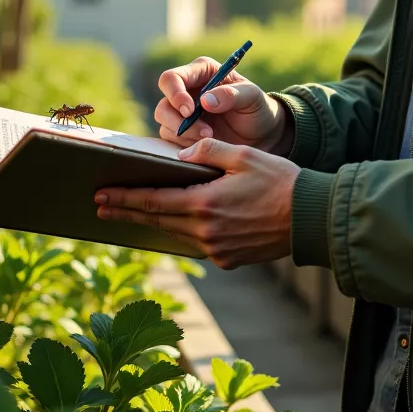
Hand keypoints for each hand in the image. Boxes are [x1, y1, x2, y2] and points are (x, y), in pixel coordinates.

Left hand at [94, 137, 300, 268]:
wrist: (312, 218)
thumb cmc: (281, 181)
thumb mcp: (244, 155)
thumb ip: (209, 152)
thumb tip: (180, 156)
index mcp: (205, 204)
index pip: (153, 201)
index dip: (124, 198)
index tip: (101, 195)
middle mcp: (205, 231)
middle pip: (157, 220)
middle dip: (128, 211)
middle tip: (101, 205)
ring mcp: (217, 249)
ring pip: (175, 234)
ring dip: (153, 222)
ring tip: (132, 213)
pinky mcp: (228, 260)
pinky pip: (196, 243)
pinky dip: (181, 232)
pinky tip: (173, 223)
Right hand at [154, 55, 294, 155]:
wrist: (262, 135)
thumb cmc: (257, 109)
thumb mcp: (252, 98)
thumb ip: (232, 95)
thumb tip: (205, 100)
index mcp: (201, 72)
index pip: (172, 78)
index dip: (175, 94)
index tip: (189, 111)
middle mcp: (187, 90)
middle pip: (164, 104)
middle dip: (179, 121)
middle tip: (205, 132)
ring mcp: (181, 113)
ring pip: (164, 124)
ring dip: (185, 135)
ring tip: (211, 138)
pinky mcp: (182, 133)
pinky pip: (171, 140)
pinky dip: (185, 145)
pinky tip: (204, 145)